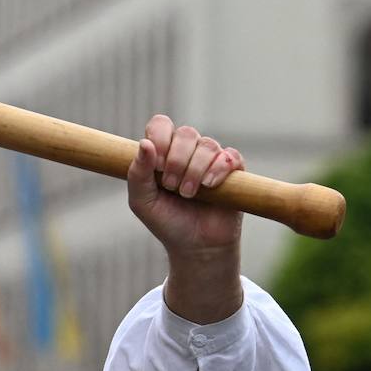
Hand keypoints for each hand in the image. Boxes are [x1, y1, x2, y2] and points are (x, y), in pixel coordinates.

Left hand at [128, 115, 244, 323]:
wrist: (195, 245)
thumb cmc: (166, 221)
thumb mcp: (142, 201)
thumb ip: (137, 173)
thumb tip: (145, 144)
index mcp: (163, 152)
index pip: (161, 125)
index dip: (160, 138)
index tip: (157, 165)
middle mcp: (188, 151)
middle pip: (186, 133)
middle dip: (177, 161)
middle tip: (171, 187)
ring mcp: (211, 159)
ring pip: (207, 145)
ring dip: (195, 170)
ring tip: (189, 194)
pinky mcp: (232, 170)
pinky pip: (229, 155)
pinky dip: (219, 168)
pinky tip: (210, 186)